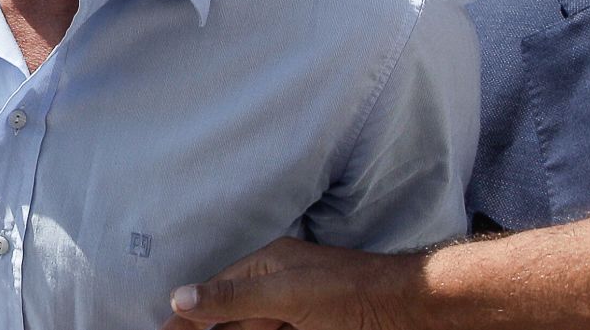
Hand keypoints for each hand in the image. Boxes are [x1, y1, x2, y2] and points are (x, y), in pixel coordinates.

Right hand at [158, 237, 422, 329]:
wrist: (408, 311)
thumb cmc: (350, 294)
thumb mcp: (287, 294)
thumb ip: (235, 296)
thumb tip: (180, 296)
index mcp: (267, 267)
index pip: (212, 294)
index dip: (184, 316)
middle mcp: (276, 288)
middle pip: (227, 316)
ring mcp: (293, 313)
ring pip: (249, 328)